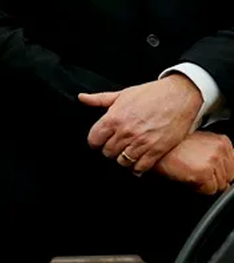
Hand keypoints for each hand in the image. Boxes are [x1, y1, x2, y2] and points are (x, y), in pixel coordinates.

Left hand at [79, 74, 201, 173]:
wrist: (180, 96)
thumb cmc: (151, 94)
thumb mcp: (122, 94)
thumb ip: (100, 99)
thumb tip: (82, 98)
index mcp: (114, 118)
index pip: (94, 140)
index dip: (95, 141)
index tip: (99, 141)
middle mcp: (126, 132)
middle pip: (107, 152)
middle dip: (109, 150)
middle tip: (115, 146)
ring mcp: (141, 142)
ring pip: (122, 161)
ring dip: (122, 159)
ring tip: (126, 153)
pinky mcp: (157, 150)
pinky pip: (140, 167)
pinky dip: (137, 168)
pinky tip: (137, 163)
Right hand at [153, 132, 233, 194]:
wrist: (154, 149)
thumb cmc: (172, 147)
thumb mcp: (200, 144)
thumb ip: (215, 154)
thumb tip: (226, 172)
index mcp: (222, 141)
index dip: (220, 171)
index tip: (207, 169)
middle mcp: (220, 149)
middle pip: (229, 177)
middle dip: (214, 178)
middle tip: (196, 170)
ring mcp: (212, 160)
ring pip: (220, 185)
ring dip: (205, 183)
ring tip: (190, 172)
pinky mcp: (203, 172)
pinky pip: (210, 190)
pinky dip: (199, 188)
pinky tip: (188, 177)